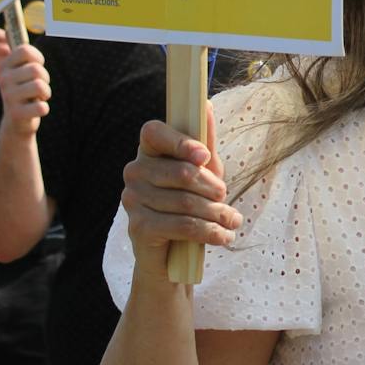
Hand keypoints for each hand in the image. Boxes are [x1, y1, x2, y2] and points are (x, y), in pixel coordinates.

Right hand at [0, 43, 50, 135]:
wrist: (17, 122)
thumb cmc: (25, 91)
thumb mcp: (21, 70)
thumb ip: (22, 52)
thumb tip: (6, 25)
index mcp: (5, 65)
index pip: (26, 51)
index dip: (38, 58)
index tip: (37, 66)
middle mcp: (4, 78)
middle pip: (37, 70)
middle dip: (45, 80)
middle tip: (39, 88)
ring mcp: (8, 96)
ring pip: (41, 87)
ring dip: (45, 94)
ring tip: (37, 98)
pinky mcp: (16, 113)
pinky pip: (42, 106)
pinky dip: (43, 109)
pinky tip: (34, 110)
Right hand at [121, 106, 242, 267]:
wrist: (170, 258)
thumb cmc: (187, 207)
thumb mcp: (202, 175)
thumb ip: (204, 144)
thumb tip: (208, 106)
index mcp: (147, 152)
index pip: (153, 132)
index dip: (180, 142)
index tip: (204, 156)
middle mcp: (133, 172)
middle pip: (181, 172)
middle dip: (212, 188)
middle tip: (225, 199)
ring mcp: (132, 200)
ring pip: (186, 202)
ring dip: (217, 214)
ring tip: (232, 221)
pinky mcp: (139, 227)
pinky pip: (182, 225)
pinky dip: (210, 232)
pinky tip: (224, 236)